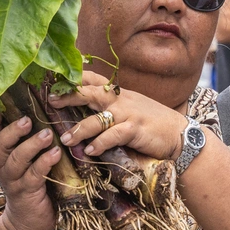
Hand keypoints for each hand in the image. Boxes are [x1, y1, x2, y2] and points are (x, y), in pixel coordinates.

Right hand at [0, 110, 60, 229]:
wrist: (28, 224)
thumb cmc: (31, 186)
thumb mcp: (24, 164)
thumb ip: (26, 144)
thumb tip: (40, 115)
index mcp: (1, 158)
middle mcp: (4, 168)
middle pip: (0, 146)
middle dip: (12, 131)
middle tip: (26, 119)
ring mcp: (15, 181)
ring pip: (17, 159)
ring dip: (32, 145)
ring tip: (47, 134)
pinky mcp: (28, 193)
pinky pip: (34, 175)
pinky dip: (44, 163)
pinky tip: (55, 153)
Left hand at [51, 71, 187, 160]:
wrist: (179, 133)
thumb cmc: (151, 122)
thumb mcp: (130, 107)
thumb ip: (110, 105)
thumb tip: (85, 106)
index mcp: (119, 93)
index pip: (93, 79)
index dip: (74, 78)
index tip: (54, 79)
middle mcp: (122, 100)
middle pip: (91, 92)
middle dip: (70, 96)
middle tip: (51, 101)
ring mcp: (129, 114)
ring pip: (98, 118)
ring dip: (80, 129)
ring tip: (66, 139)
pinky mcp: (136, 130)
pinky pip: (114, 135)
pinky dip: (101, 143)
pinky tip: (91, 151)